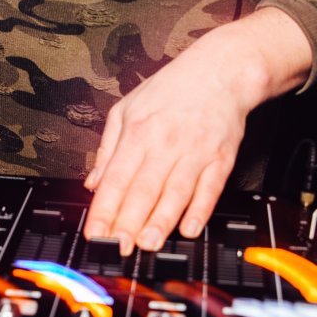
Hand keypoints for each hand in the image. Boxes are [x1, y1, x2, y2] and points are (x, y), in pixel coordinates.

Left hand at [82, 7, 313, 254]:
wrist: (222, 70)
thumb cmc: (173, 88)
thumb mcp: (127, 108)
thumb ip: (108, 148)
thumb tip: (94, 183)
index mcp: (138, 132)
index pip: (116, 178)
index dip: (104, 209)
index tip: (95, 232)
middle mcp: (165, 143)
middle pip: (143, 189)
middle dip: (128, 222)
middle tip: (117, 247)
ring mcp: (195, 151)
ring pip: (175, 192)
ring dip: (160, 221)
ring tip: (147, 244)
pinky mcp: (221, 157)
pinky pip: (209, 188)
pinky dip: (199, 209)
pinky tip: (189, 228)